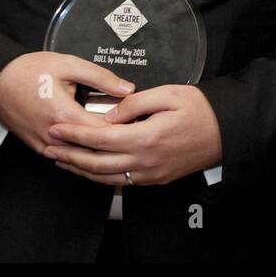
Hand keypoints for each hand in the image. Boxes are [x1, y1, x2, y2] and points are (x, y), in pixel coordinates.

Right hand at [0, 51, 134, 154]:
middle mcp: (55, 137)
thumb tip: (127, 89)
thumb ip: (100, 77)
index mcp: (65, 116)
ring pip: (81, 156)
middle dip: (117, 141)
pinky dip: (83, 152)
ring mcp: (45, 146)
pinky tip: (97, 144)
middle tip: (137, 133)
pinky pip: (66, 157)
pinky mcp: (39, 148)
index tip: (141, 123)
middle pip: (95, 149)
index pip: (105, 132)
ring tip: (121, 139)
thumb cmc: (28, 71)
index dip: (126, 128)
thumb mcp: (68, 65)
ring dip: (100, 149)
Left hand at [43, 84, 221, 185]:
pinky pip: (121, 182)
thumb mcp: (169, 94)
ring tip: (61, 159)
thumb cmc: (201, 110)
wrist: (227, 132)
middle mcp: (145, 161)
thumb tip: (109, 114)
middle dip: (69, 154)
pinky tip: (89, 169)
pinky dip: (99, 177)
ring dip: (80, 169)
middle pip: (96, 163)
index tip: (56, 127)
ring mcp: (150, 174)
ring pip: (106, 178)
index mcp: (146, 137)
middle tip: (48, 145)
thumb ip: (134, 103)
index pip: (99, 138)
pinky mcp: (156, 179)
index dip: (74, 134)